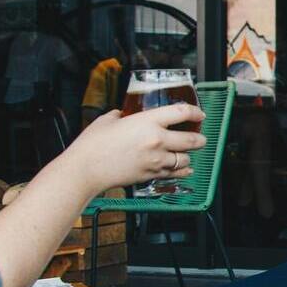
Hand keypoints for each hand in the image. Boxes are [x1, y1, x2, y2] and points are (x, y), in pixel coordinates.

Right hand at [61, 105, 205, 195]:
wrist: (85, 170)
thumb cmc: (93, 144)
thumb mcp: (109, 119)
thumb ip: (122, 115)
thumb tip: (126, 115)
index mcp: (148, 122)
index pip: (182, 113)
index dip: (195, 112)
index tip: (199, 114)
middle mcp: (157, 141)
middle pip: (192, 140)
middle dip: (200, 138)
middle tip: (200, 137)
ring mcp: (156, 160)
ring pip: (186, 159)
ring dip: (188, 156)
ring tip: (186, 152)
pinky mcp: (152, 175)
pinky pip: (176, 173)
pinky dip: (183, 171)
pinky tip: (185, 168)